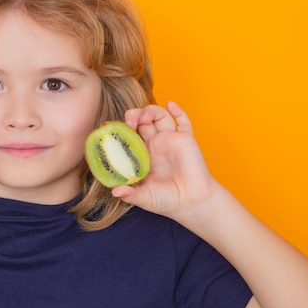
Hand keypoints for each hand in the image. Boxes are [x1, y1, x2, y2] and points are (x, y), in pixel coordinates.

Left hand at [111, 102, 220, 221]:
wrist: (192, 203)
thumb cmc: (167, 200)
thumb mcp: (144, 198)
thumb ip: (130, 194)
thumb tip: (114, 192)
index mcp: (141, 154)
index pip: (128, 134)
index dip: (122, 129)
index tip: (116, 131)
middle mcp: (155, 144)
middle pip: (141, 120)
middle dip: (133, 115)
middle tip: (130, 122)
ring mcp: (170, 140)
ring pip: (159, 116)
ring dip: (150, 110)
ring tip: (145, 117)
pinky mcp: (186, 139)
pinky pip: (183, 121)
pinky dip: (178, 110)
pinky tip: (171, 104)